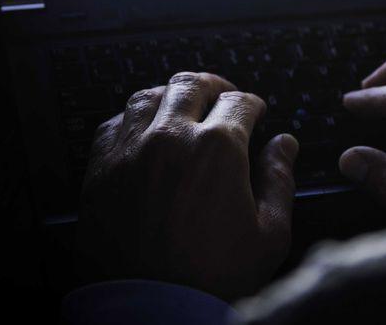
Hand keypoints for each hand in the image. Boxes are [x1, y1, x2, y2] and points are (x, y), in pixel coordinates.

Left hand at [76, 72, 298, 299]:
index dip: (252, 105)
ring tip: (181, 106)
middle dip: (213, 86)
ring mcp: (131, 149)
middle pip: (191, 84)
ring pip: (149, 96)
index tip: (255, 112)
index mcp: (218, 148)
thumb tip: (285, 145)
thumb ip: (280, 181)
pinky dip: (132, 120)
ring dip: (170, 95)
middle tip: (222, 95)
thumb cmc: (212, 279)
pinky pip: (113, 124)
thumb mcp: (269, 235)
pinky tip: (142, 132)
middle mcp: (171, 137)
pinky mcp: (100, 168)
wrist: (149, 309)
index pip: (239, 101)